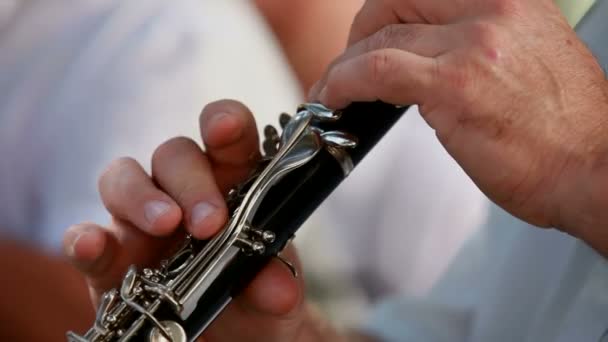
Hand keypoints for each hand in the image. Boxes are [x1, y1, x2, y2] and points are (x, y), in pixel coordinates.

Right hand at [62, 100, 344, 340]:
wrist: (229, 335)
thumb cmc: (253, 296)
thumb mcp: (271, 294)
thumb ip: (274, 284)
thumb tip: (279, 291)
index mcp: (233, 182)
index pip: (227, 135)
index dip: (224, 122)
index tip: (227, 129)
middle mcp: (183, 190)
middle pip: (174, 155)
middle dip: (192, 183)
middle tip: (210, 223)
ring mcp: (141, 219)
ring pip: (123, 178)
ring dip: (142, 197)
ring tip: (164, 225)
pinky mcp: (110, 257)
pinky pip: (86, 236)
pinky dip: (86, 239)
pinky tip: (94, 247)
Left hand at [311, 0, 607, 254]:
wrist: (594, 169)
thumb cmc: (564, 129)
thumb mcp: (527, 58)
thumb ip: (477, 42)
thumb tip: (427, 49)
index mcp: (509, 0)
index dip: (385, 14)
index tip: (371, 38)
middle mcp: (492, 9)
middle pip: (393, 0)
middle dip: (361, 32)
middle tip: (349, 66)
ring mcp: (473, 43)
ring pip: (378, 37)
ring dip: (344, 67)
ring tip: (333, 91)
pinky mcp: (454, 84)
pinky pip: (374, 71)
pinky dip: (342, 82)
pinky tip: (333, 99)